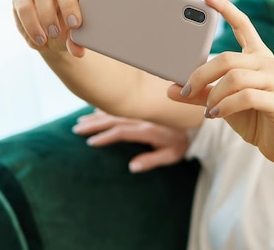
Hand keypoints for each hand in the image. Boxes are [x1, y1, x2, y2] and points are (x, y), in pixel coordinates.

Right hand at [12, 0, 107, 57]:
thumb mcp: (78, 33)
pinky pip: (22, 7)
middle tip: (75, 24)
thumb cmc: (71, 28)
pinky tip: (38, 40)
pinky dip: (30, 25)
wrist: (50, 36)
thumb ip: (79, 39)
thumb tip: (78, 51)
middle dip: (68, 4)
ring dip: (46, 17)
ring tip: (52, 36)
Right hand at [73, 108, 189, 172]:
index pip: (121, 132)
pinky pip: (123, 106)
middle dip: (94, 124)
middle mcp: (144, 118)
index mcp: (148, 130)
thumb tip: (131, 167)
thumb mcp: (171, 156)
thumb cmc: (182, 143)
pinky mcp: (144, 108)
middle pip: (114, 119)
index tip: (89, 143)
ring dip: (97, 116)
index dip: (104, 137)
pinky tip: (96, 109)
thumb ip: (152, 160)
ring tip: (81, 121)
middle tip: (76, 129)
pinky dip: (109, 107)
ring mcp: (143, 112)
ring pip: (116, 112)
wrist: (197, 123)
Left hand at [168, 0, 273, 164]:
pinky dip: (226, 106)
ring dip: (214, 94)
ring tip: (207, 108)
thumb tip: (170, 88)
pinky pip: (246, 97)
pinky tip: (216, 115)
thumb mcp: (220, 103)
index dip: (226, 10)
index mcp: (257, 57)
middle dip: (202, 74)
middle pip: (229, 58)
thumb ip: (199, 94)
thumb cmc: (250, 117)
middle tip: (185, 89)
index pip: (243, 26)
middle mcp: (269, 64)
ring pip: (236, 77)